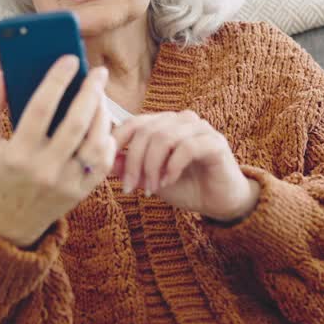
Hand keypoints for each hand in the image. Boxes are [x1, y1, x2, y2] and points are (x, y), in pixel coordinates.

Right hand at [0, 56, 114, 247]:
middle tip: (96, 72)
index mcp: (17, 155)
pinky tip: (103, 121)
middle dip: (90, 92)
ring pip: (95, 142)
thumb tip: (0, 72)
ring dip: (102, 114)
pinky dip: (107, 138)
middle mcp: (44, 170)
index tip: (69, 58)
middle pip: (75, 124)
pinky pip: (103, 161)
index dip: (56, 80)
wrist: (12, 222)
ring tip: (100, 94)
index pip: (40, 110)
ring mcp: (66, 183)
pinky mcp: (83, 192)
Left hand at [110, 110, 260, 222]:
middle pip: (146, 131)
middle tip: (130, 188)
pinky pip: (186, 147)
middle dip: (134, 162)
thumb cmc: (186, 187)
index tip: (106, 167)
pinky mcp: (215, 142)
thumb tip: (102, 160)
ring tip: (151, 189)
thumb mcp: (150, 179)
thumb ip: (130, 167)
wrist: (220, 202)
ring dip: (152, 167)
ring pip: (164, 138)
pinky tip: (168, 182)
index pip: (134, 123)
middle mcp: (181, 120)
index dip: (117, 142)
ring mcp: (200, 128)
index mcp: (164, 124)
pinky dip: (171, 167)